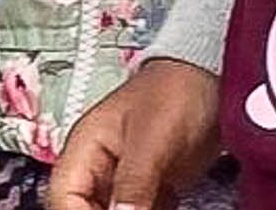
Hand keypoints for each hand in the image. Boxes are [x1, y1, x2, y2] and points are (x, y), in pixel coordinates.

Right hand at [53, 58, 222, 209]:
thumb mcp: (152, 139)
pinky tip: (165, 207)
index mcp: (85, 148)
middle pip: (84, 209)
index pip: (63, 198)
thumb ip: (134, 183)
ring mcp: (123, 179)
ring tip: (156, 206)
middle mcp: (98, 167)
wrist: (212, 78)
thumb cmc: (177, 91)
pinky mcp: (148, 189)